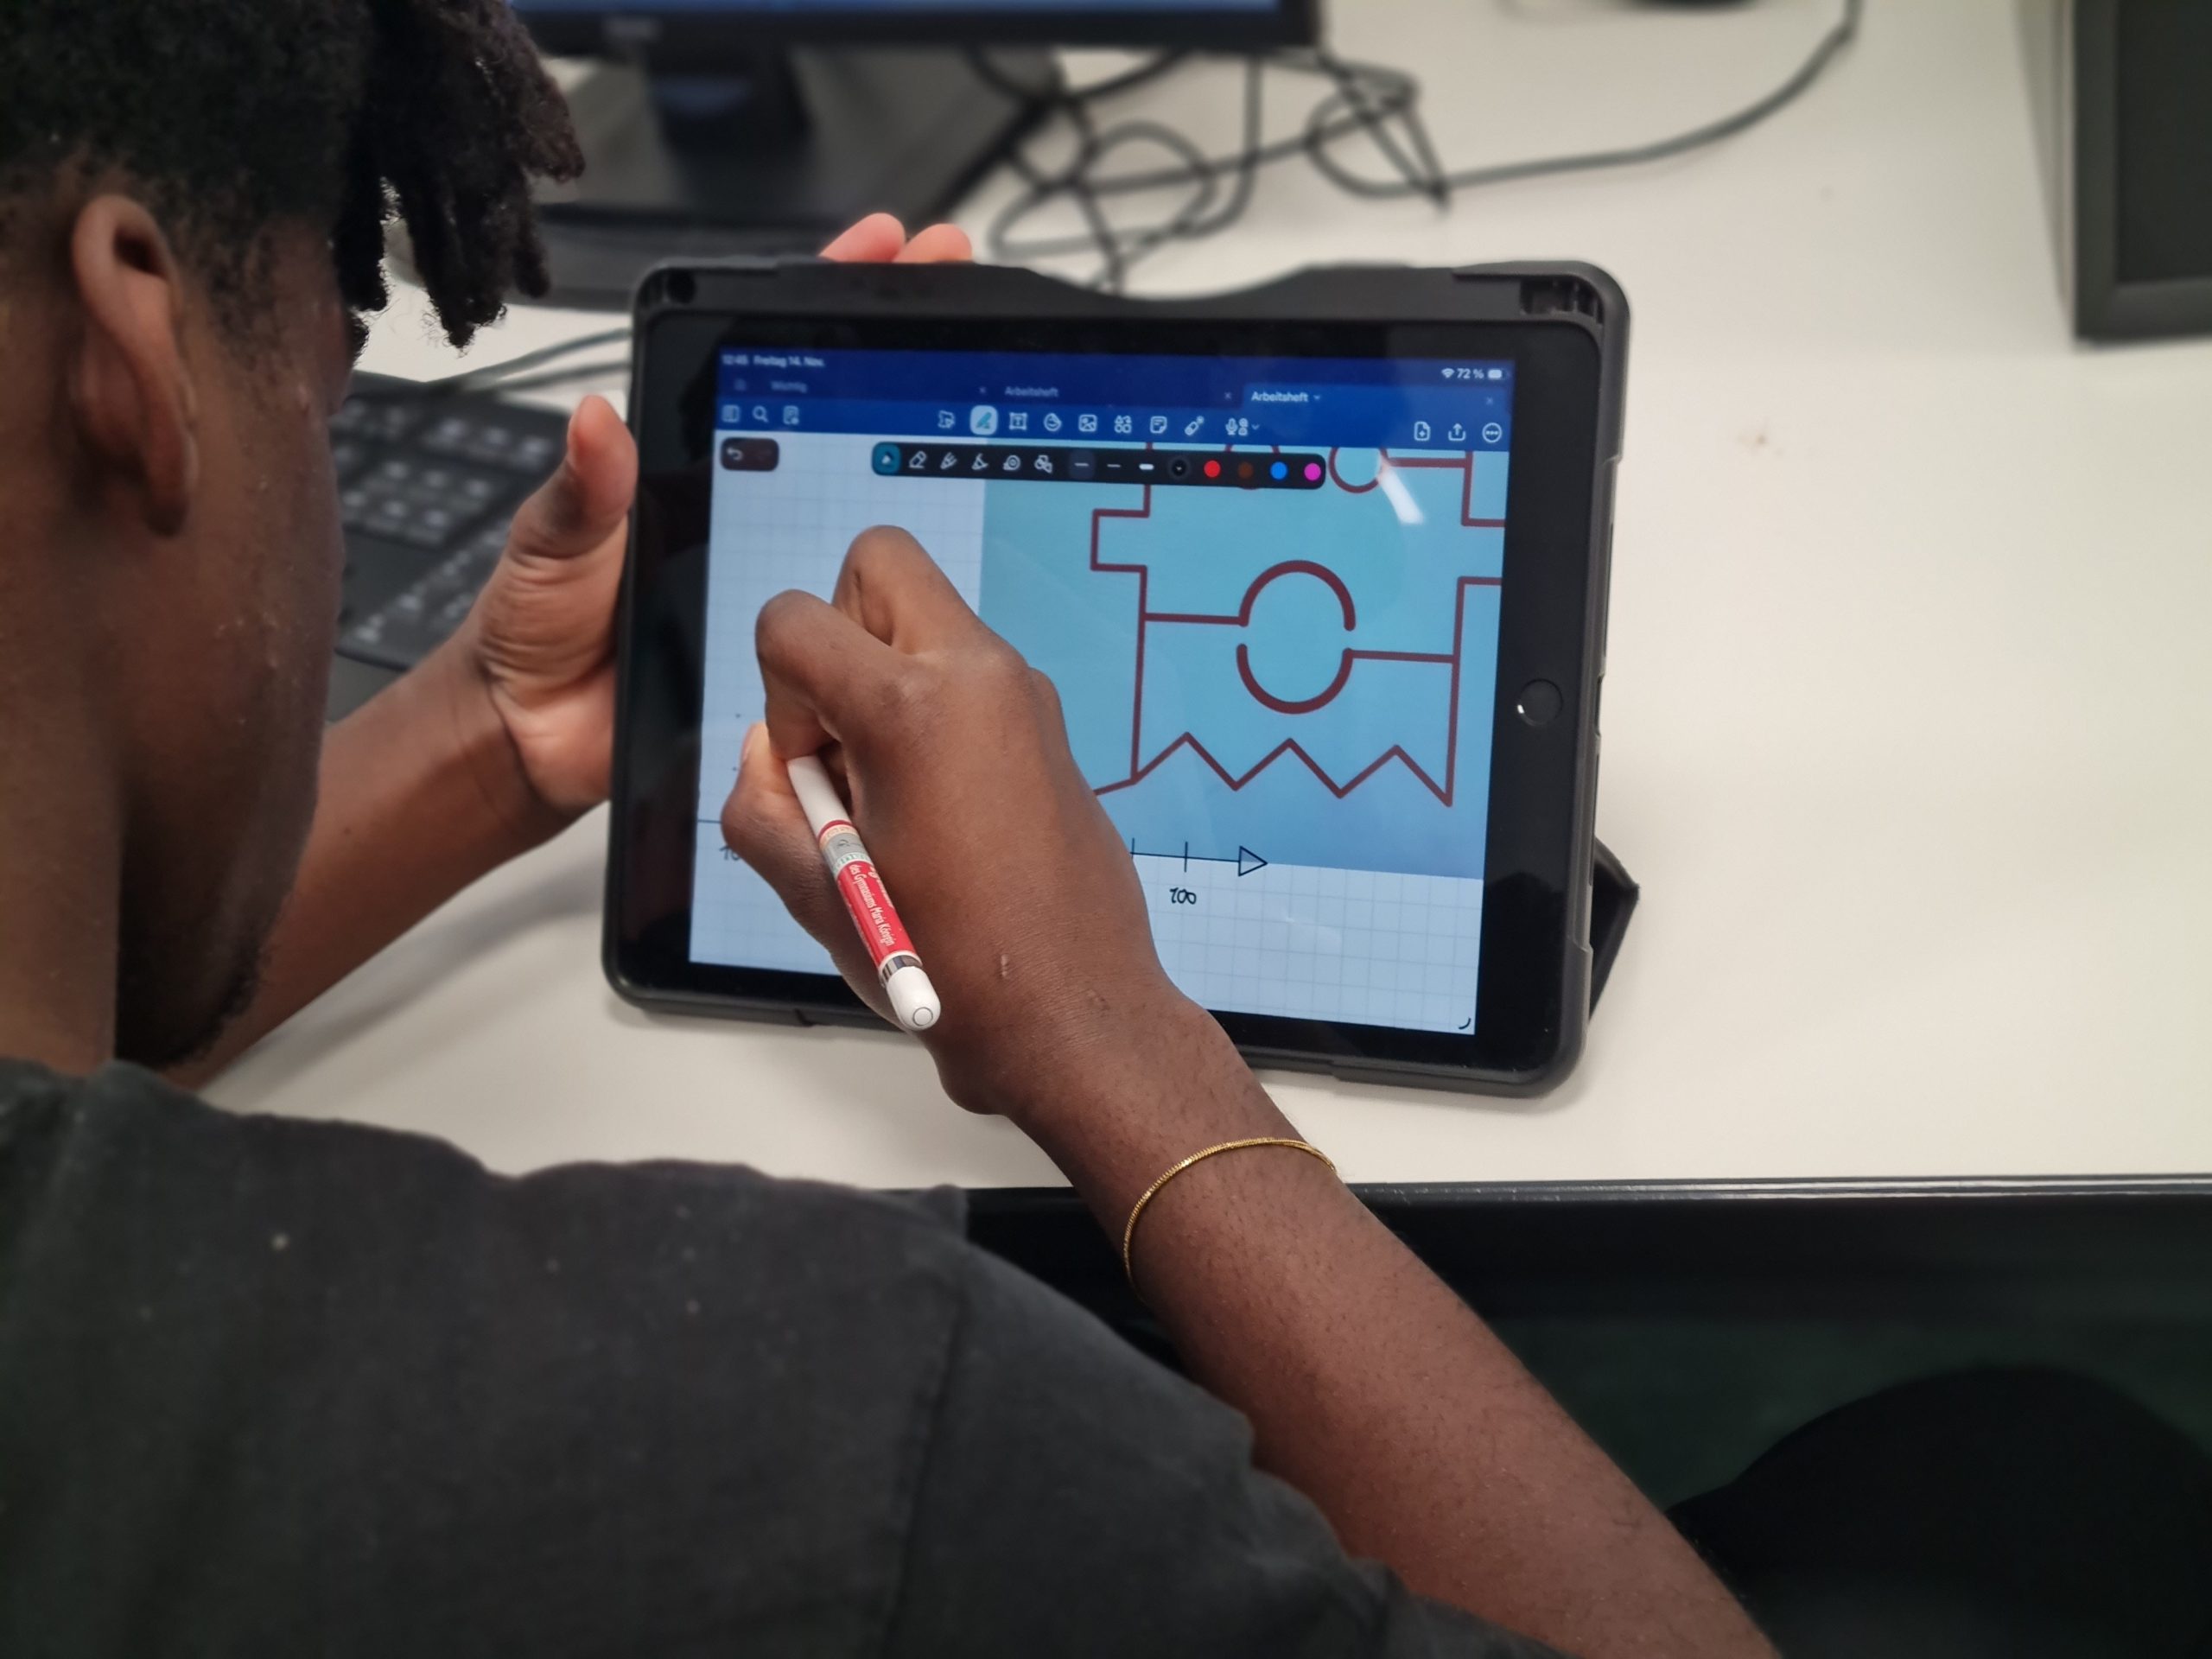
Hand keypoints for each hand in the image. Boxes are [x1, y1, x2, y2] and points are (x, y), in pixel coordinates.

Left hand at [442, 214, 975, 830]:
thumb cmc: (539, 628)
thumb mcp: (554, 546)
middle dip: (908, 344)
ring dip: (926, 458)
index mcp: (698, 465)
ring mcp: (783, 569)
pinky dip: (907, 585)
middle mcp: (752, 505)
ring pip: (867, 508)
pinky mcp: (803, 643)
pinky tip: (953, 553)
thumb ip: (585, 491)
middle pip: (846, 414)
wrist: (541, 736)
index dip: (833, 299)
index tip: (888, 249)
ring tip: (982, 391)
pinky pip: (861, 608)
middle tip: (959, 283)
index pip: (776, 362)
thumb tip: (597, 423)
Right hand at [721, 527, 1207, 1124]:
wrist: (1068, 1015)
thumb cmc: (946, 963)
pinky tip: (938, 810)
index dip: (777, 693)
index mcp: (912, 705)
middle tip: (847, 734)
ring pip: (928, 619)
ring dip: (887, 675)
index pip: (791, 618)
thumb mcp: (813, 891)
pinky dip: (934, 709)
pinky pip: (968, 674)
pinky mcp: (1049, 725)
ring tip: (894, 789)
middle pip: (877, 561)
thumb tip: (772, 753)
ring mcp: (1025, 694)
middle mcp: (979, 674)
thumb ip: (759, 801)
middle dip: (838, 631)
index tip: (814, 771)